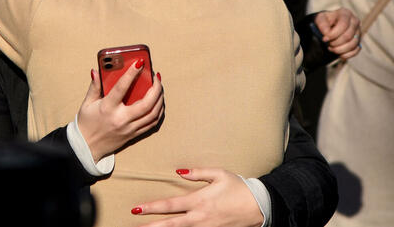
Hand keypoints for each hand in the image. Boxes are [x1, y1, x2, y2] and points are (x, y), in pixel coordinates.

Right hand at [77, 63, 163, 161]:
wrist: (86, 147)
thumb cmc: (86, 123)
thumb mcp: (87, 103)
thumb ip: (94, 86)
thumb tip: (96, 71)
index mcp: (108, 108)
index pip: (122, 88)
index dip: (132, 74)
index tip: (140, 62)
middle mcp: (121, 119)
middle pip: (146, 103)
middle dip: (156, 88)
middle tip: (156, 77)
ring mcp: (129, 128)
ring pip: (153, 114)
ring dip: (160, 99)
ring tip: (159, 88)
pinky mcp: (134, 135)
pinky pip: (152, 123)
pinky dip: (158, 112)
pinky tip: (158, 102)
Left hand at [132, 168, 262, 226]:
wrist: (258, 206)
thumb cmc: (238, 187)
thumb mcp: (219, 174)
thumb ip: (197, 172)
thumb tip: (178, 171)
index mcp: (199, 200)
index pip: (170, 205)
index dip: (152, 208)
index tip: (136, 209)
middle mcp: (199, 217)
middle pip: (170, 224)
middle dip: (152, 226)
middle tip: (135, 226)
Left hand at [314, 8, 360, 59]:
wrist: (329, 26)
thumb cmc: (325, 21)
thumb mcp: (320, 19)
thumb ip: (322, 24)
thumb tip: (327, 33)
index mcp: (346, 13)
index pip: (343, 25)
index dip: (333, 34)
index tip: (324, 39)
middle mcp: (355, 21)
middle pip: (348, 36)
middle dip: (336, 43)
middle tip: (328, 44)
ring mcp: (359, 32)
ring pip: (353, 44)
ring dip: (340, 49)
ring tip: (331, 48)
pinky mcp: (359, 41)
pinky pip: (355, 50)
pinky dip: (346, 54)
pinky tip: (338, 53)